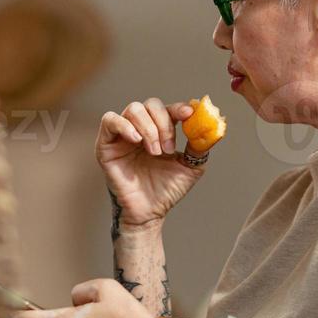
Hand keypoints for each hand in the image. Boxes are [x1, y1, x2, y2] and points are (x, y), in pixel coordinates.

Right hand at [97, 98, 203, 227]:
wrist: (150, 212)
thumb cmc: (167, 190)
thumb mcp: (191, 167)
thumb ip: (200, 146)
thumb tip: (211, 127)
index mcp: (161, 130)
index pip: (168, 109)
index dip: (178, 108)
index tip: (188, 114)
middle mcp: (141, 128)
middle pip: (151, 104)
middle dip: (164, 123)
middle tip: (168, 148)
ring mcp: (123, 135)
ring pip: (133, 109)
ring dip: (148, 128)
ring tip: (154, 152)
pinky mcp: (106, 143)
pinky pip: (110, 120)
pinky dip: (124, 125)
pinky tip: (136, 140)